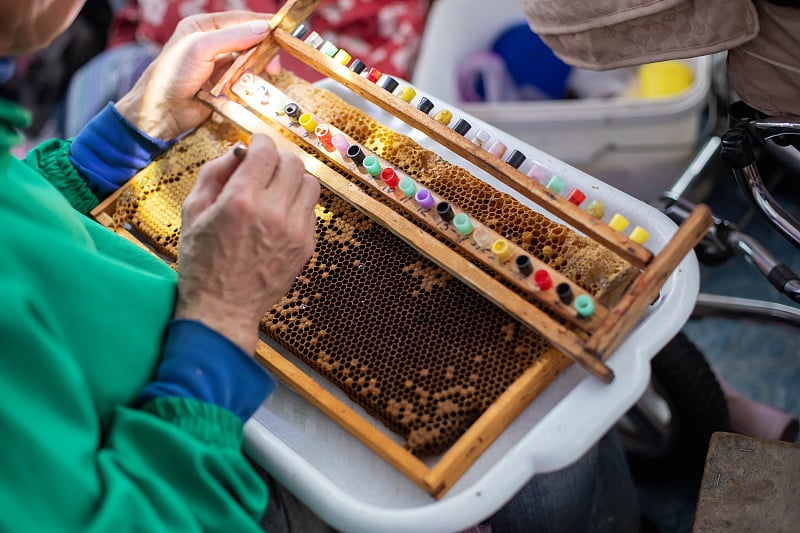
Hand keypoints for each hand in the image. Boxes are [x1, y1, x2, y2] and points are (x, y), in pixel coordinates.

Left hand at [115, 11, 278, 140]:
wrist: (162, 112)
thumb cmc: (172, 75)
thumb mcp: (201, 47)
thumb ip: (232, 36)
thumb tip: (263, 28)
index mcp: (204, 26)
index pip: (241, 20)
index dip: (263, 24)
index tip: (283, 32)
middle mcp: (213, 43)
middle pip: (249, 41)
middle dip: (264, 51)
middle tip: (274, 65)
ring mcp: (219, 65)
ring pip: (250, 62)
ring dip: (258, 70)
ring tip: (264, 78)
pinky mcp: (224, 86)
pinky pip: (245, 81)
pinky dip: (251, 85)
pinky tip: (253, 90)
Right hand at [174, 134, 319, 353]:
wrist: (223, 308)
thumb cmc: (202, 262)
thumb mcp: (192, 212)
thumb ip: (214, 173)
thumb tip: (237, 150)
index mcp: (241, 200)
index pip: (266, 151)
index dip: (260, 141)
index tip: (255, 144)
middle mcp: (273, 212)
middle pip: (292, 162)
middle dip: (277, 157)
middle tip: (264, 165)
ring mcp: (295, 231)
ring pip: (309, 183)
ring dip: (293, 178)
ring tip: (275, 187)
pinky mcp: (307, 246)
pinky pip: (311, 210)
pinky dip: (298, 203)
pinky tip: (279, 213)